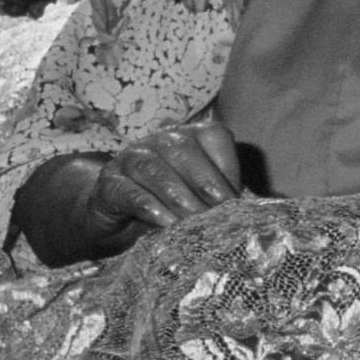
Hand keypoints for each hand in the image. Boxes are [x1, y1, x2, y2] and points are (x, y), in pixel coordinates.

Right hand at [82, 121, 241, 242]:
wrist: (120, 221)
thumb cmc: (173, 206)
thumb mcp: (201, 198)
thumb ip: (223, 198)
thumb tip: (250, 212)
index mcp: (190, 137)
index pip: (214, 136)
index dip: (228, 167)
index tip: (236, 200)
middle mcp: (159, 141)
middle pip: (182, 150)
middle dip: (205, 182)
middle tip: (219, 212)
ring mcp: (130, 159)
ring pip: (153, 169)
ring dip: (178, 196)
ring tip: (193, 221)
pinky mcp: (109, 184)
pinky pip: (128, 191)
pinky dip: (149, 207)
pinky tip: (165, 224)